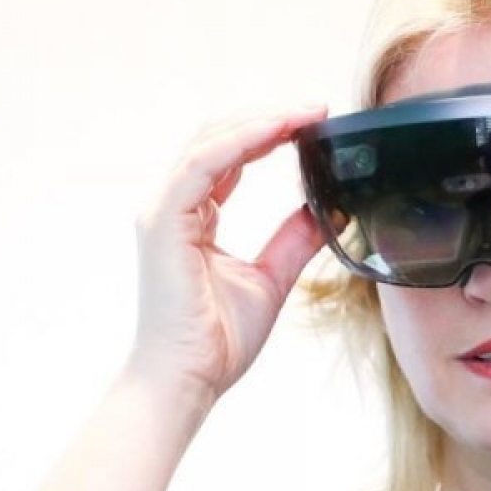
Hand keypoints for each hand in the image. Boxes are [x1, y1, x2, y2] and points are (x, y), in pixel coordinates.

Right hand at [126, 106, 329, 407]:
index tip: (312, 124)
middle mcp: (175, 207)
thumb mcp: (271, 278)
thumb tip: (326, 211)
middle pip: (218, 138)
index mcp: (193, 217)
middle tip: (316, 110)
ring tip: (305, 113)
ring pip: (210, 142)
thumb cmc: (217, 340)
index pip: (230, 158)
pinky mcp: (164, 222)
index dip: (269, 134)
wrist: (189, 380)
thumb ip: (294, 240)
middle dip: (268, 119)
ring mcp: (164, 212)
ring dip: (260, 122)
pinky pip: (203, 165)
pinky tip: (278, 132)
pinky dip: (241, 142)